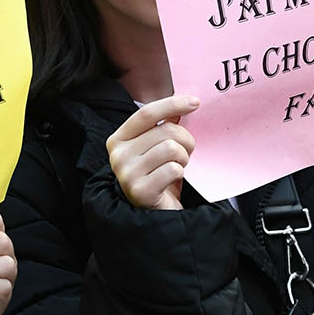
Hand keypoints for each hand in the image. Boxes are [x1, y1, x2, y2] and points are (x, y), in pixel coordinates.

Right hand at [107, 95, 198, 209]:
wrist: (155, 212)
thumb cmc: (158, 176)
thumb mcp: (158, 147)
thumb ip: (165, 125)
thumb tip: (184, 104)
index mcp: (119, 139)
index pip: (147, 113)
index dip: (173, 104)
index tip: (195, 102)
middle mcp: (118, 155)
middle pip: (166, 131)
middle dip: (186, 140)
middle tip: (185, 154)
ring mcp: (126, 174)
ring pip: (172, 148)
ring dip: (183, 158)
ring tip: (177, 167)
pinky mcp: (139, 191)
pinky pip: (173, 169)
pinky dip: (180, 173)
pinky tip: (172, 181)